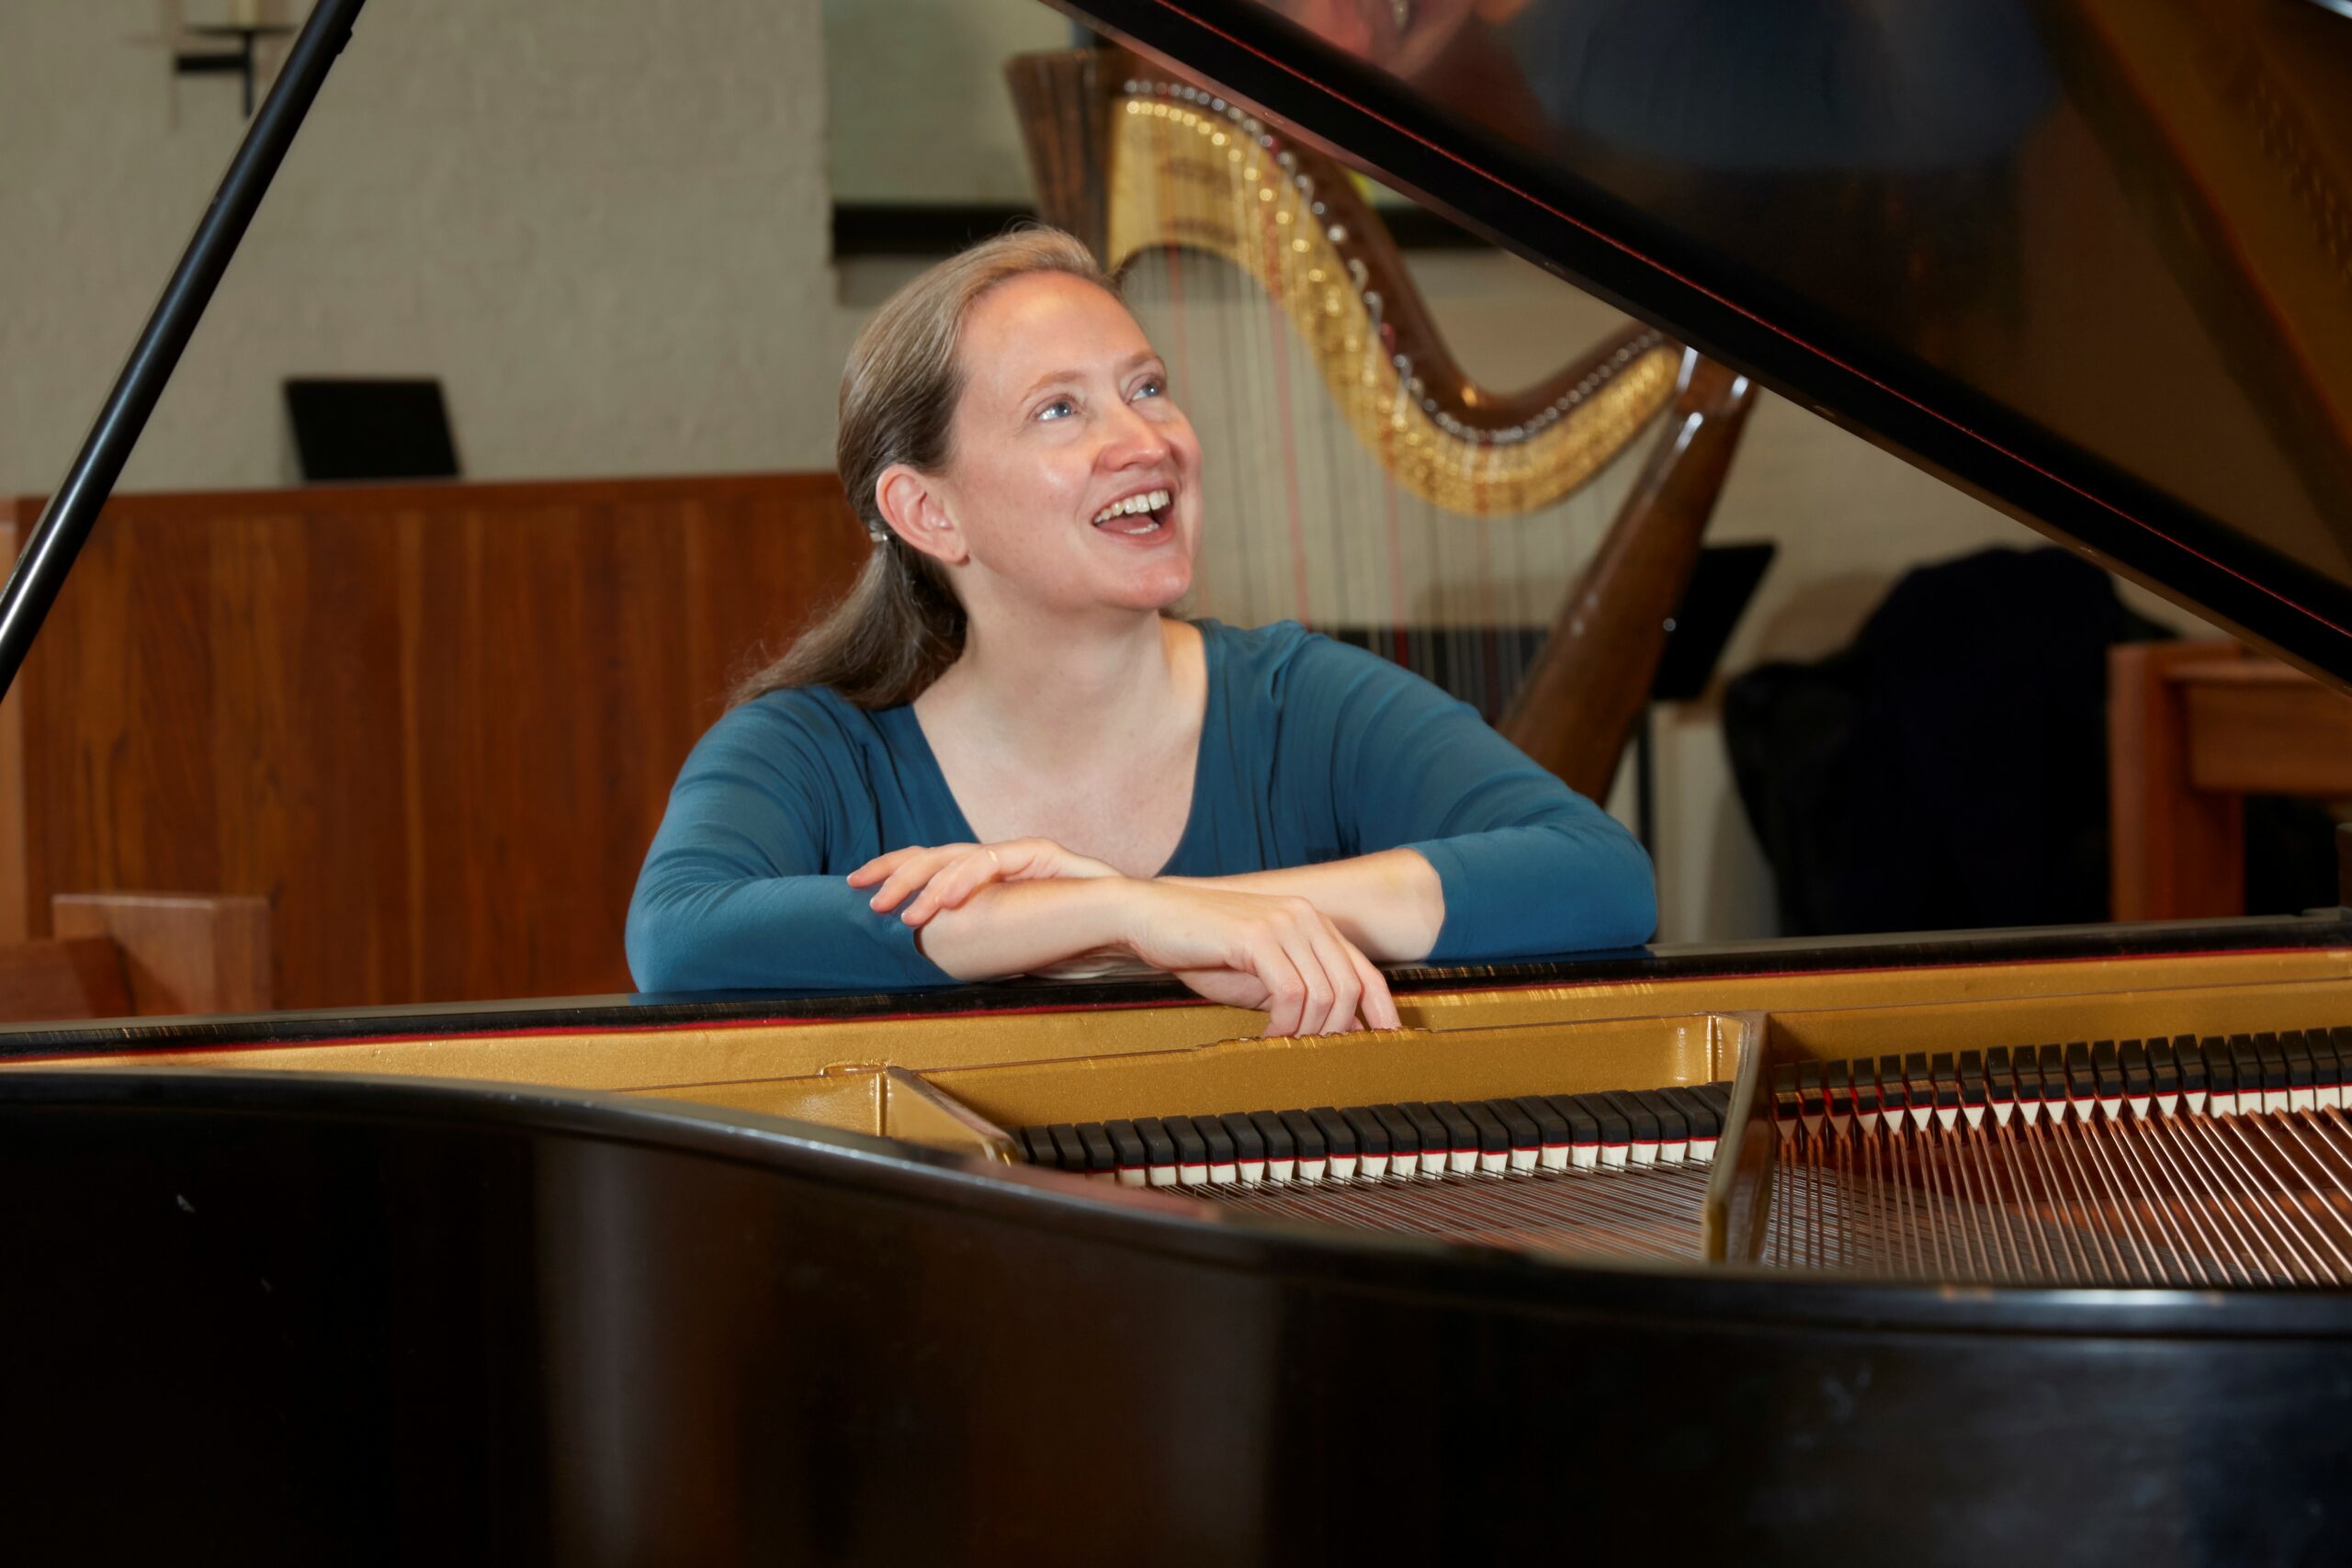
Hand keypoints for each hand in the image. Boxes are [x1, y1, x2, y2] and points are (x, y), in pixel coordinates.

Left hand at [850, 837, 1119, 926]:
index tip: (857, 888)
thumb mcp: (1013, 944)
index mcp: (990, 878)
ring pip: (956, 855)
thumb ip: (980, 939)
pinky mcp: (1039, 854)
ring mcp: (1018, 852)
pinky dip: (961, 881)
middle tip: (862, 893)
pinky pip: (990, 862)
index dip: (894, 873)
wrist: (1131, 927)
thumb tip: (932, 957)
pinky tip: (940, 902)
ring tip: (899, 911)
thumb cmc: (1078, 941)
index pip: (932, 865)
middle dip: (893, 871)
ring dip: (922, 882)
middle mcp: (1000, 857)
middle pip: (934, 852)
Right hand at [1112, 882, 1400, 1036]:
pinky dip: (1283, 1024)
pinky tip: (1265, 1035)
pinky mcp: (1256, 935)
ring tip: (1281, 1046)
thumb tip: (1330, 1031)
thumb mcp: (1258, 973)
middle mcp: (1305, 916)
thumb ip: (1296, 991)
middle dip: (1335, 1032)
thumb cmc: (1199, 949)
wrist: (1147, 916)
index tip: (1384, 1046)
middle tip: (1310, 1055)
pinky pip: (1291, 993)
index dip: (1381, 1013)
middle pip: (1349, 988)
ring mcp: (1282, 922)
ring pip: (1323, 994)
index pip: (1365, 972)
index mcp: (1312, 922)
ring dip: (1305, 1032)